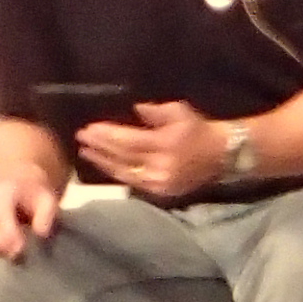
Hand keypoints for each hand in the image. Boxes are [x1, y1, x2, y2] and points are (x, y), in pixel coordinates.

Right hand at [0, 166, 61, 258]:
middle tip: (17, 254)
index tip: (20, 248)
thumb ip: (47, 215)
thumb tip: (40, 233)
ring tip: (4, 251)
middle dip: (1, 244)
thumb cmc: (35, 199)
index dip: (8, 233)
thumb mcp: (48, 201)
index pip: (0, 212)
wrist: (21, 188)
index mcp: (6, 193)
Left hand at [76, 96, 223, 199]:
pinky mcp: (161, 192)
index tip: (88, 129)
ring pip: (124, 173)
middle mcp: (161, 166)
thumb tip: (134, 109)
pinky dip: (116, 173)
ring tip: (85, 152)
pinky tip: (104, 165)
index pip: (129, 141)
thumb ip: (154, 111)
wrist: (221, 155)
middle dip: (100, 147)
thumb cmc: (198, 129)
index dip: (107, 136)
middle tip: (81, 138)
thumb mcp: (179, 111)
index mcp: (166, 144)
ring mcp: (160, 182)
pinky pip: (133, 183)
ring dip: (102, 162)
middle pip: (123, 158)